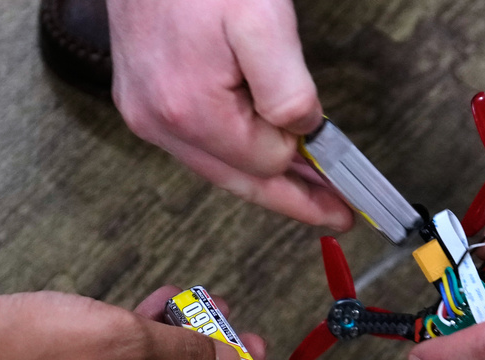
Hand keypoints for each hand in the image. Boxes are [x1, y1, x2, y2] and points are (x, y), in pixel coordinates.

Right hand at [108, 0, 352, 229]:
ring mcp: (144, 113)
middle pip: (240, 181)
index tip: (345, 191)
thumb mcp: (263, 21)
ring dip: (265, 175)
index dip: (309, 170)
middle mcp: (159, 122)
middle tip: (334, 214)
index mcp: (191, 113)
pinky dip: (235, 152)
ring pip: (218, 166)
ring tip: (308, 185)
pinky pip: (198, 143)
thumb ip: (289, 88)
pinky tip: (262, 150)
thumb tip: (303, 132)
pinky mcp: (140, 98)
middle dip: (292, 199)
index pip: (266, 166)